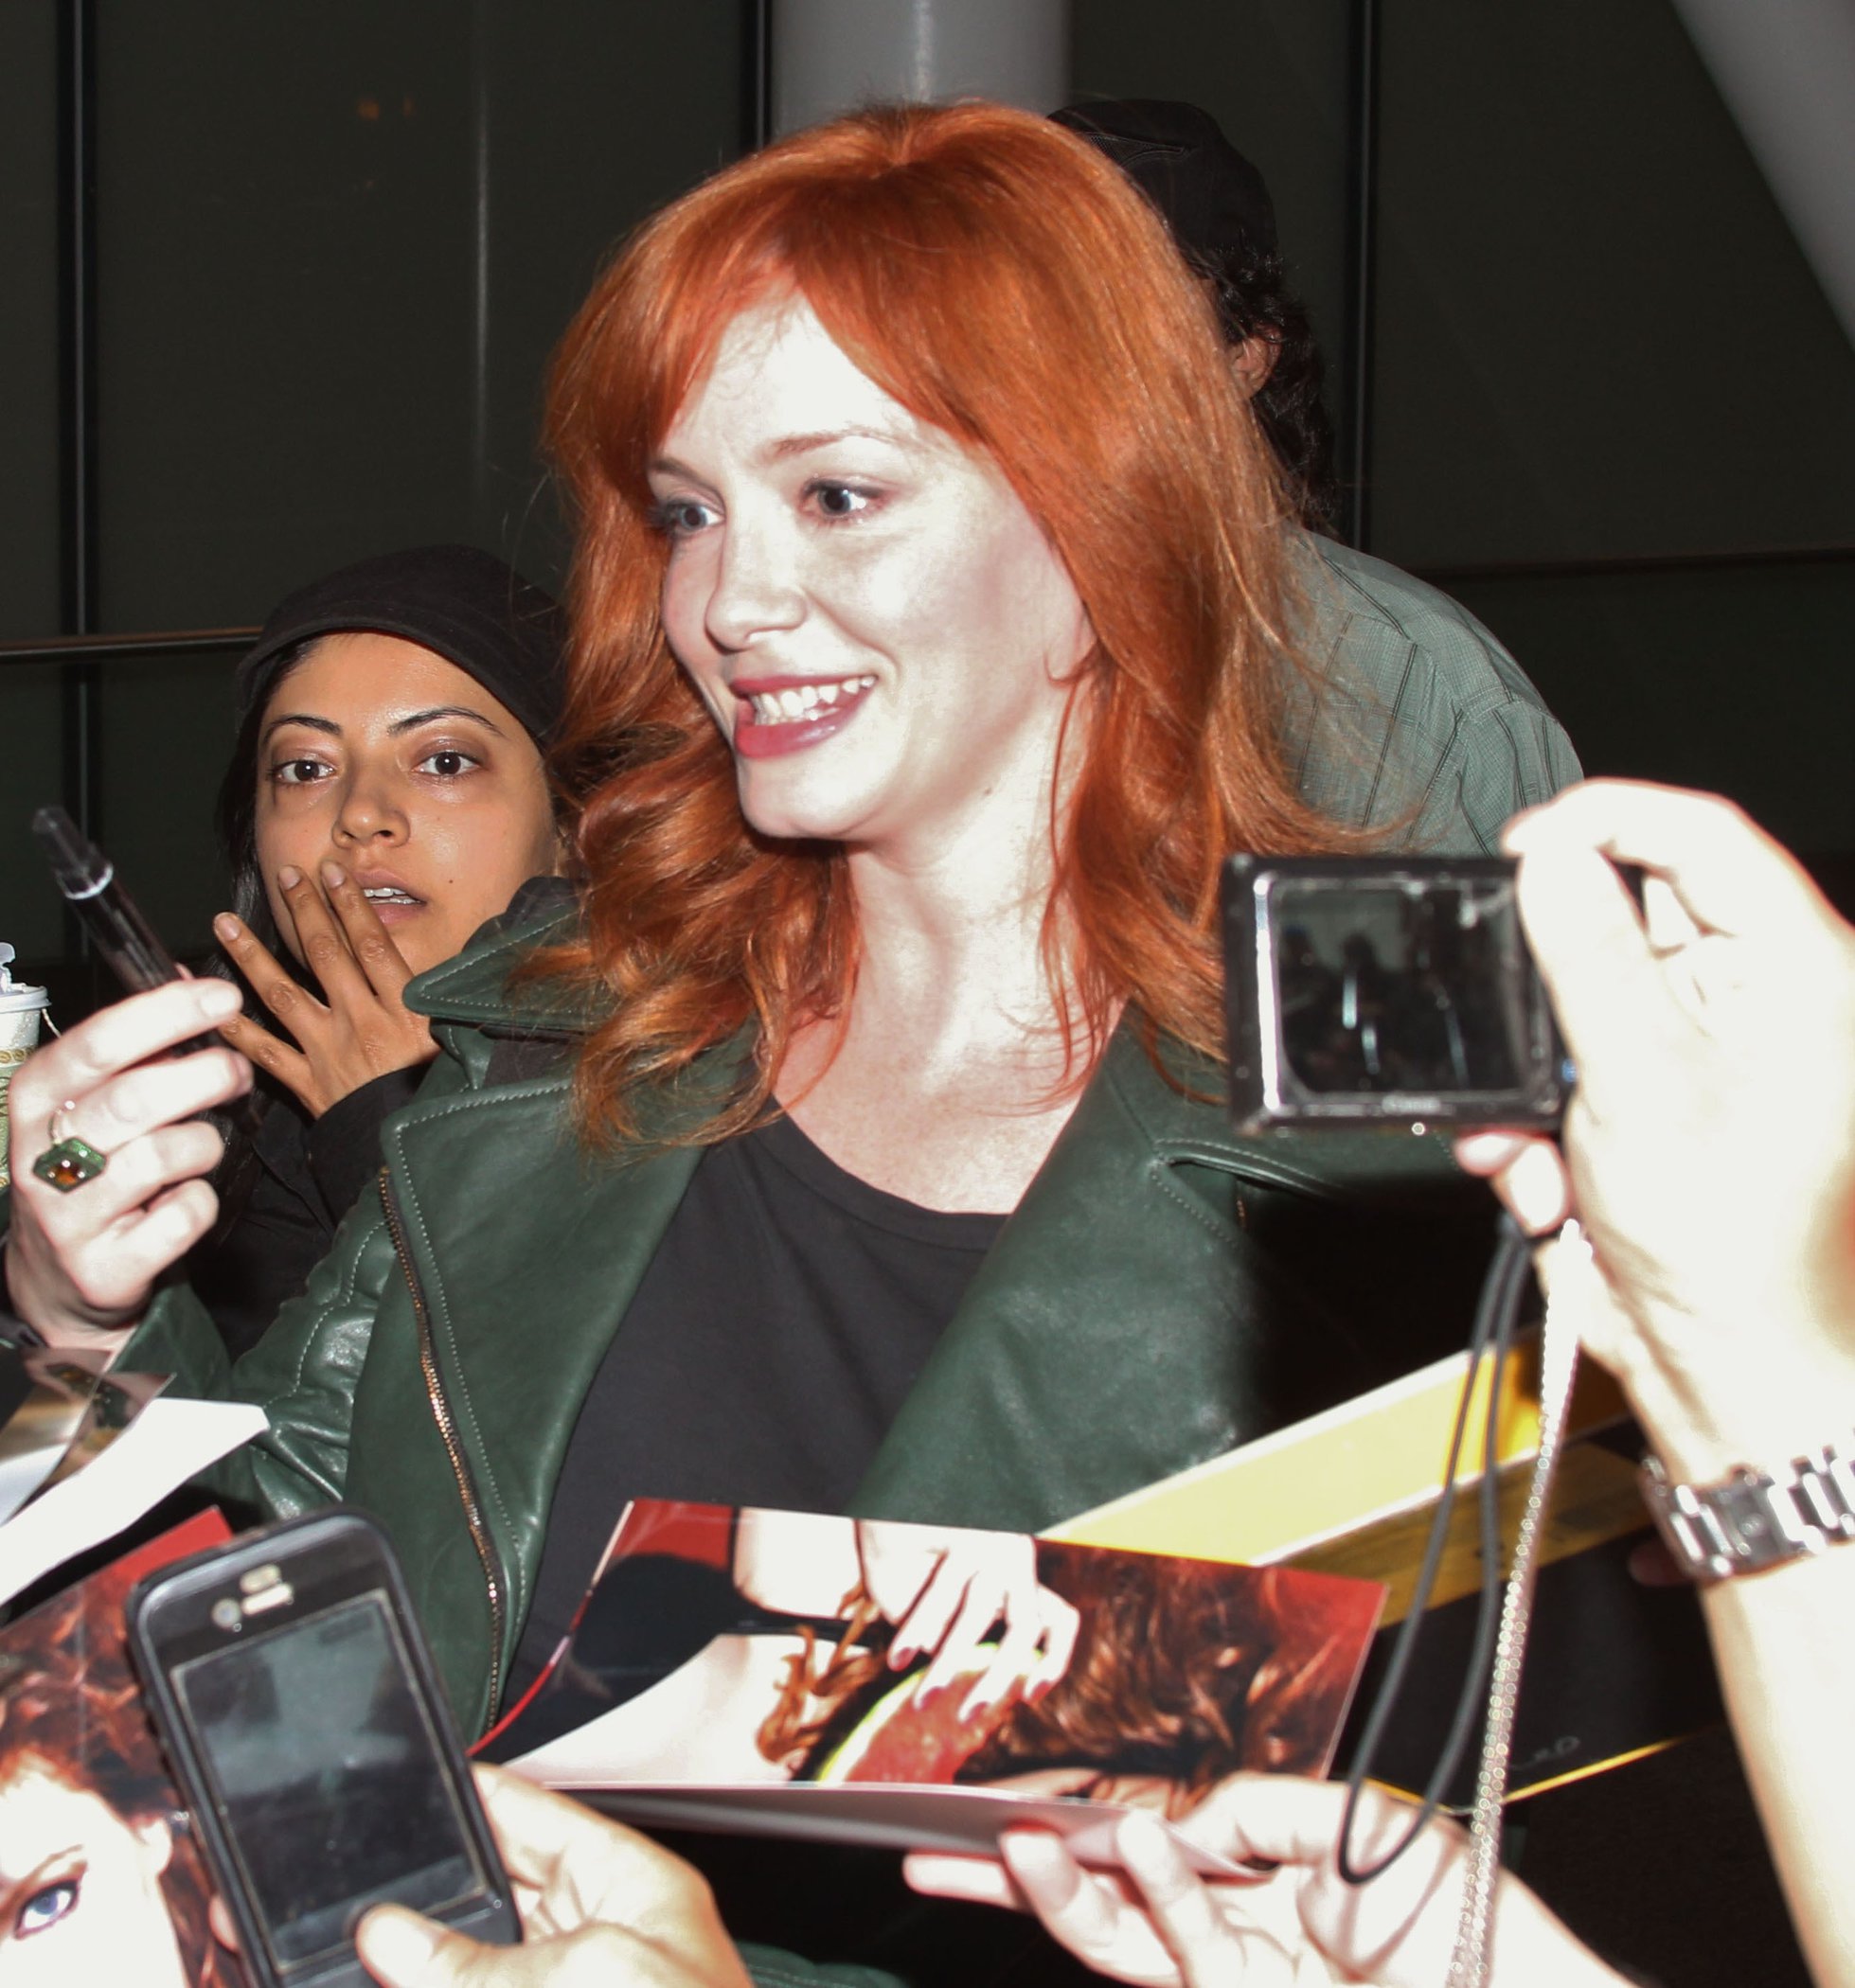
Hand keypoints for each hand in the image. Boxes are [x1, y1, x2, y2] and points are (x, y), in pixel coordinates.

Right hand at [4, 978, 250, 1343]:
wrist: (59, 1277)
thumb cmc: (92, 1170)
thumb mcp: (94, 1102)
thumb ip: (139, 1047)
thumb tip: (189, 980)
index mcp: (37, 1098)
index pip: (97, 1042)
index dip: (167, 1013)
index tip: (223, 997)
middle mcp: (40, 1154)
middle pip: (134, 1097)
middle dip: (205, 1076)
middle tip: (237, 1073)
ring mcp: (68, 1215)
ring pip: (163, 1154)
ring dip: (204, 1144)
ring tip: (200, 1147)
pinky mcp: (105, 1266)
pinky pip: (184, 1215)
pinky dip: (202, 1202)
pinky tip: (183, 1200)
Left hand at [214, 861, 436, 1117]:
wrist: (418, 1156)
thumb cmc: (447, 1097)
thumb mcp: (461, 1041)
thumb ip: (446, 1003)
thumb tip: (456, 969)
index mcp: (404, 1010)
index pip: (372, 944)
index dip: (350, 905)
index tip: (333, 872)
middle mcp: (362, 1023)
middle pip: (326, 956)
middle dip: (305, 911)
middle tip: (286, 876)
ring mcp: (330, 1053)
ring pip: (283, 995)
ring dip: (251, 957)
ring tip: (224, 924)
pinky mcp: (311, 1085)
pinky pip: (267, 1054)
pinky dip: (237, 1031)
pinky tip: (214, 1008)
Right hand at [354, 1767, 754, 1987]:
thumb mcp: (588, 1976)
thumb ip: (479, 1962)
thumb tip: (392, 1934)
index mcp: (632, 1891)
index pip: (539, 1816)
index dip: (476, 1799)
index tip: (412, 1789)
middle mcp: (601, 1944)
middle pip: (496, 1897)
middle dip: (431, 1896)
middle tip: (359, 1895)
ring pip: (476, 1964)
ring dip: (423, 1962)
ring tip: (360, 1954)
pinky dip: (438, 1983)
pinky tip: (392, 1981)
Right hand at [855, 1522, 1079, 1717]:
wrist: (886, 1486)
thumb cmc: (899, 1541)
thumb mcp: (920, 1593)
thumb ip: (937, 1630)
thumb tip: (942, 1671)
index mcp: (1014, 1573)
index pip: (1057, 1619)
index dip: (1053, 1661)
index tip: (1029, 1697)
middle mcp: (1010, 1559)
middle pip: (1027, 1625)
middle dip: (998, 1677)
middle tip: (968, 1714)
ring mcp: (989, 1543)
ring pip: (979, 1613)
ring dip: (949, 1662)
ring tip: (923, 1698)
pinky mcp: (963, 1532)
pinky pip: (941, 1592)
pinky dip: (921, 1626)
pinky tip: (902, 1654)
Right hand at [906, 1776, 1622, 1987]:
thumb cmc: (1464, 1909)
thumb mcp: (1354, 1824)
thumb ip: (1255, 1811)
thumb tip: (1173, 1827)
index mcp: (1257, 1877)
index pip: (1144, 1851)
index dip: (1075, 1832)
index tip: (1003, 1811)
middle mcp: (1238, 1931)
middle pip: (1108, 1905)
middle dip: (1021, 1882)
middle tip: (938, 1854)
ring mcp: (1242, 1979)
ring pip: (1125, 1945)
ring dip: (1065, 1895)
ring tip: (1016, 1849)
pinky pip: (1183, 1958)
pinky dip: (1152, 1902)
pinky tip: (1130, 1851)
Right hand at [1454, 780, 1854, 1479]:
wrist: (1720, 1371)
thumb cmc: (1734, 1248)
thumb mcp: (1642, 1081)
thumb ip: (1590, 956)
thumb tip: (1552, 860)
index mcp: (1794, 974)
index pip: (1705, 839)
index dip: (1609, 822)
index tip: (1525, 844)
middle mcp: (1750, 1003)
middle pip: (1625, 917)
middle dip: (1546, 979)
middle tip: (1500, 1006)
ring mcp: (1694, 1057)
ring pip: (1571, 1003)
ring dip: (1525, 1070)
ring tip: (1527, 1133)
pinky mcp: (1642, 1107)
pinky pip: (1555, 1074)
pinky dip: (1527, 1123)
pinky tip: (1542, 1177)